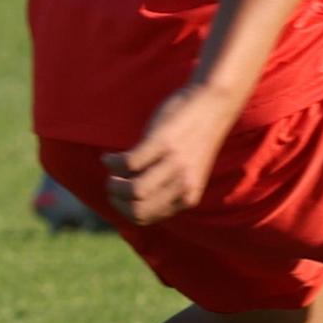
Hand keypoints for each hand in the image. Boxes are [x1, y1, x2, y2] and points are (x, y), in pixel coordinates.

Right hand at [103, 82, 240, 225]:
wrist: (213, 104)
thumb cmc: (194, 138)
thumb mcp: (186, 172)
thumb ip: (167, 188)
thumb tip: (131, 199)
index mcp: (188, 196)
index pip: (147, 218)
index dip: (125, 210)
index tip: (119, 196)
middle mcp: (183, 184)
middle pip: (138, 210)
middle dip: (117, 200)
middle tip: (112, 184)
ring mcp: (174, 164)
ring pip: (134, 190)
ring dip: (113, 184)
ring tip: (111, 172)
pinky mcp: (163, 143)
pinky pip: (129, 163)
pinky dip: (112, 162)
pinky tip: (110, 157)